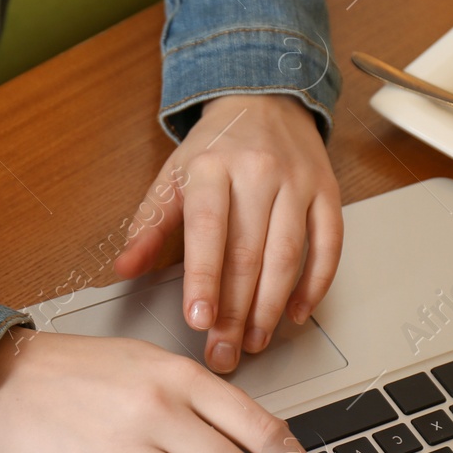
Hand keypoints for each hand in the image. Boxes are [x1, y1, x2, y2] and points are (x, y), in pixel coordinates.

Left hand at [113, 93, 341, 373]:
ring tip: (255, 341)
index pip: (208, 232)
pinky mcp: (327, 192)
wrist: (263, 101)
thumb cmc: (214, 149)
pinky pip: (328, 246)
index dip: (204, 280)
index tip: (199, 320)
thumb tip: (123, 269)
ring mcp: (297, 183)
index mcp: (212, 168)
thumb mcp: (172, 178)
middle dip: (236, 312)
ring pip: (289, 255)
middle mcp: (259, 173)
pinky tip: (297, 313)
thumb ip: (148, 226)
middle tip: (223, 352)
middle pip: (248, 254)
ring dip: (272, 306)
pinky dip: (315, 285)